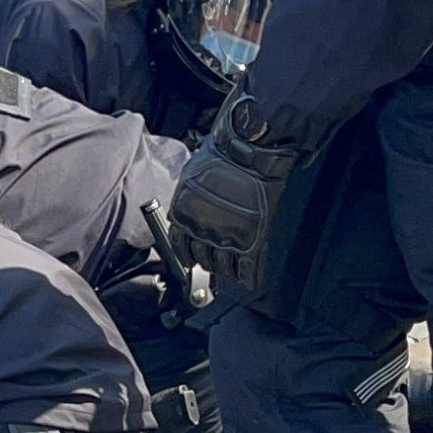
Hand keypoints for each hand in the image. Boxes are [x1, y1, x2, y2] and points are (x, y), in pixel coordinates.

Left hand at [165, 94, 303, 299]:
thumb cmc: (219, 157)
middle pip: (203, 258)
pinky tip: (250, 282)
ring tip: (231, 273)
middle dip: (207, 264)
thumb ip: (188, 201)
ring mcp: (228, 235)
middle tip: (213, 267)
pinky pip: (249, 265)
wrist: (246, 151)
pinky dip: (249, 277)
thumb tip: (188, 212)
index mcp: (183, 215)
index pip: (180, 246)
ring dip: (227, 271)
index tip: (190, 261)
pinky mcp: (252, 236)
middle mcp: (203, 229)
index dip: (186, 256)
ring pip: (225, 265)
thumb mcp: (190, 178)